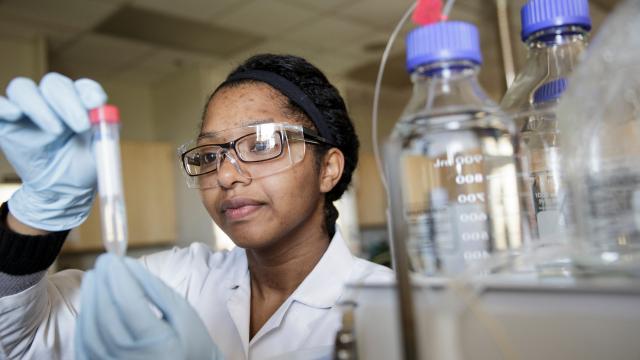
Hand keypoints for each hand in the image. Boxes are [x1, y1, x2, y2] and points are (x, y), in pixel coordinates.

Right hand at [0, 73, 105, 230]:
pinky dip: (4, 106)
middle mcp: (53, 101)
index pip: (83, 87)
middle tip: (80, 125)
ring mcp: (28, 110)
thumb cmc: (82, 166)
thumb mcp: (99, 153)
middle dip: (68, 101)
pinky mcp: (7, 123)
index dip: (89, 92)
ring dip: (39, 106)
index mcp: (80, 104)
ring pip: (24, 88)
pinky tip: (14, 114)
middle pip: (54, 84)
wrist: (61, 190)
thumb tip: (103, 115)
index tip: (96, 104)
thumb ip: (103, 133)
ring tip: (56, 131)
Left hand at [75, 254, 222, 359]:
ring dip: (89, 300)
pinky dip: (85, 320)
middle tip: (102, 262)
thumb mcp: (183, 313)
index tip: (113, 258)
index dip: (118, 278)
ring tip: (94, 278)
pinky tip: (92, 302)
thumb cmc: (190, 342)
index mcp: (160, 346)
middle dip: (101, 284)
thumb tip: (128, 264)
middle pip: (106, 317)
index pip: (129, 306)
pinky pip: (85, 345)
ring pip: (90, 332)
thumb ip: (155, 289)